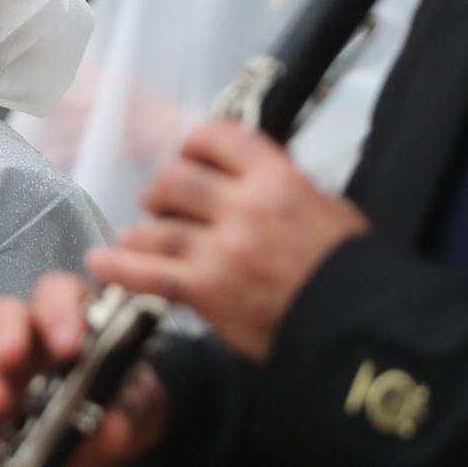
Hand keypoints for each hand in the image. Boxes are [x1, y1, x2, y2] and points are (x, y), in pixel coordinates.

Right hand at [0, 274, 169, 466]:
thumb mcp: (138, 411)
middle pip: (8, 315)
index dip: (59, 310)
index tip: (67, 343)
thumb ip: (123, 415)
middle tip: (11, 356)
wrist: (113, 449)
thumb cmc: (125, 408)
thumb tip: (106, 425)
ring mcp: (5, 372)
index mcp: (75, 320)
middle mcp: (33, 337)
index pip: (60, 293)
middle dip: (7, 332)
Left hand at [88, 120, 367, 362]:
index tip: (190, 155)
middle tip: (162, 207)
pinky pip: (149, 274)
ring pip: (156, 226)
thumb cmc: (355, 275)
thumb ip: (288, 191)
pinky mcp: (208, 291)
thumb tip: (259, 182)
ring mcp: (222, 249)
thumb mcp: (332, 212)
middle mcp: (245, 207)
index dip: (195, 144)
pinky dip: (120, 268)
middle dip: (162, 192)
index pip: (217, 137)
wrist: (365, 329)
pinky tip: (102, 264)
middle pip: (176, 179)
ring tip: (135, 240)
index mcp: (279, 180)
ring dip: (140, 233)